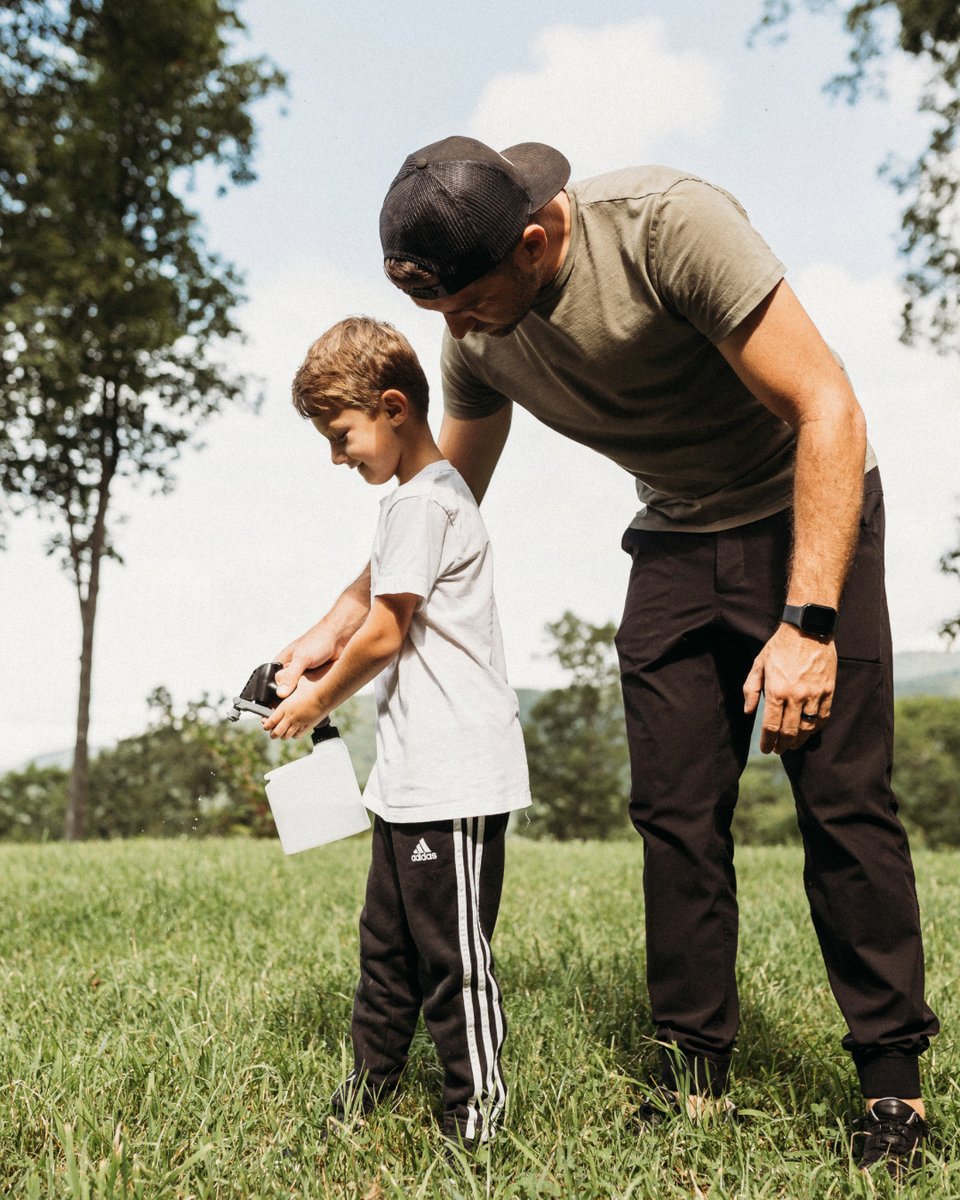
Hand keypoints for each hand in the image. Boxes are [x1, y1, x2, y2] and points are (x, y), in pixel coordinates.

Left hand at [262, 677, 328, 739]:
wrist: (327, 693)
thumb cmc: (313, 685)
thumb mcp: (296, 682)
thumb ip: (287, 685)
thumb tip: (283, 687)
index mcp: (285, 707)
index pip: (270, 721)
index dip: (266, 724)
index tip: (265, 723)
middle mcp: (291, 717)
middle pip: (276, 733)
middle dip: (272, 733)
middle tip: (271, 730)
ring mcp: (300, 723)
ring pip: (286, 736)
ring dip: (283, 735)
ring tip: (282, 732)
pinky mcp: (309, 726)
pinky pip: (297, 736)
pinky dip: (294, 735)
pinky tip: (294, 731)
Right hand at [273, 622, 338, 698]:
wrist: (339, 636)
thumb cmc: (318, 641)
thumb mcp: (302, 658)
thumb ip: (290, 676)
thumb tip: (280, 693)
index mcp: (281, 663)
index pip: (274, 685)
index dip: (279, 693)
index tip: (287, 697)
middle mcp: (290, 670)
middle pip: (286, 691)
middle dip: (294, 694)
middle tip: (303, 690)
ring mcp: (302, 675)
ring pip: (299, 692)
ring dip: (304, 693)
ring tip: (312, 688)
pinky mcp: (313, 679)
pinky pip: (310, 691)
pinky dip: (313, 691)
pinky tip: (317, 690)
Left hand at [743, 624, 836, 754]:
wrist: (807, 629)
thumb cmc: (779, 646)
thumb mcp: (759, 664)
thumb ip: (751, 689)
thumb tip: (748, 712)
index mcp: (776, 691)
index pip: (771, 726)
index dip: (768, 741)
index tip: (766, 749)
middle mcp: (796, 696)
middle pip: (789, 732)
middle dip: (782, 745)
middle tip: (778, 750)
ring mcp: (814, 694)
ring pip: (807, 728)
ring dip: (799, 740)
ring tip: (793, 744)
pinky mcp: (828, 691)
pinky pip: (823, 717)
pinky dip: (815, 728)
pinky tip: (809, 731)